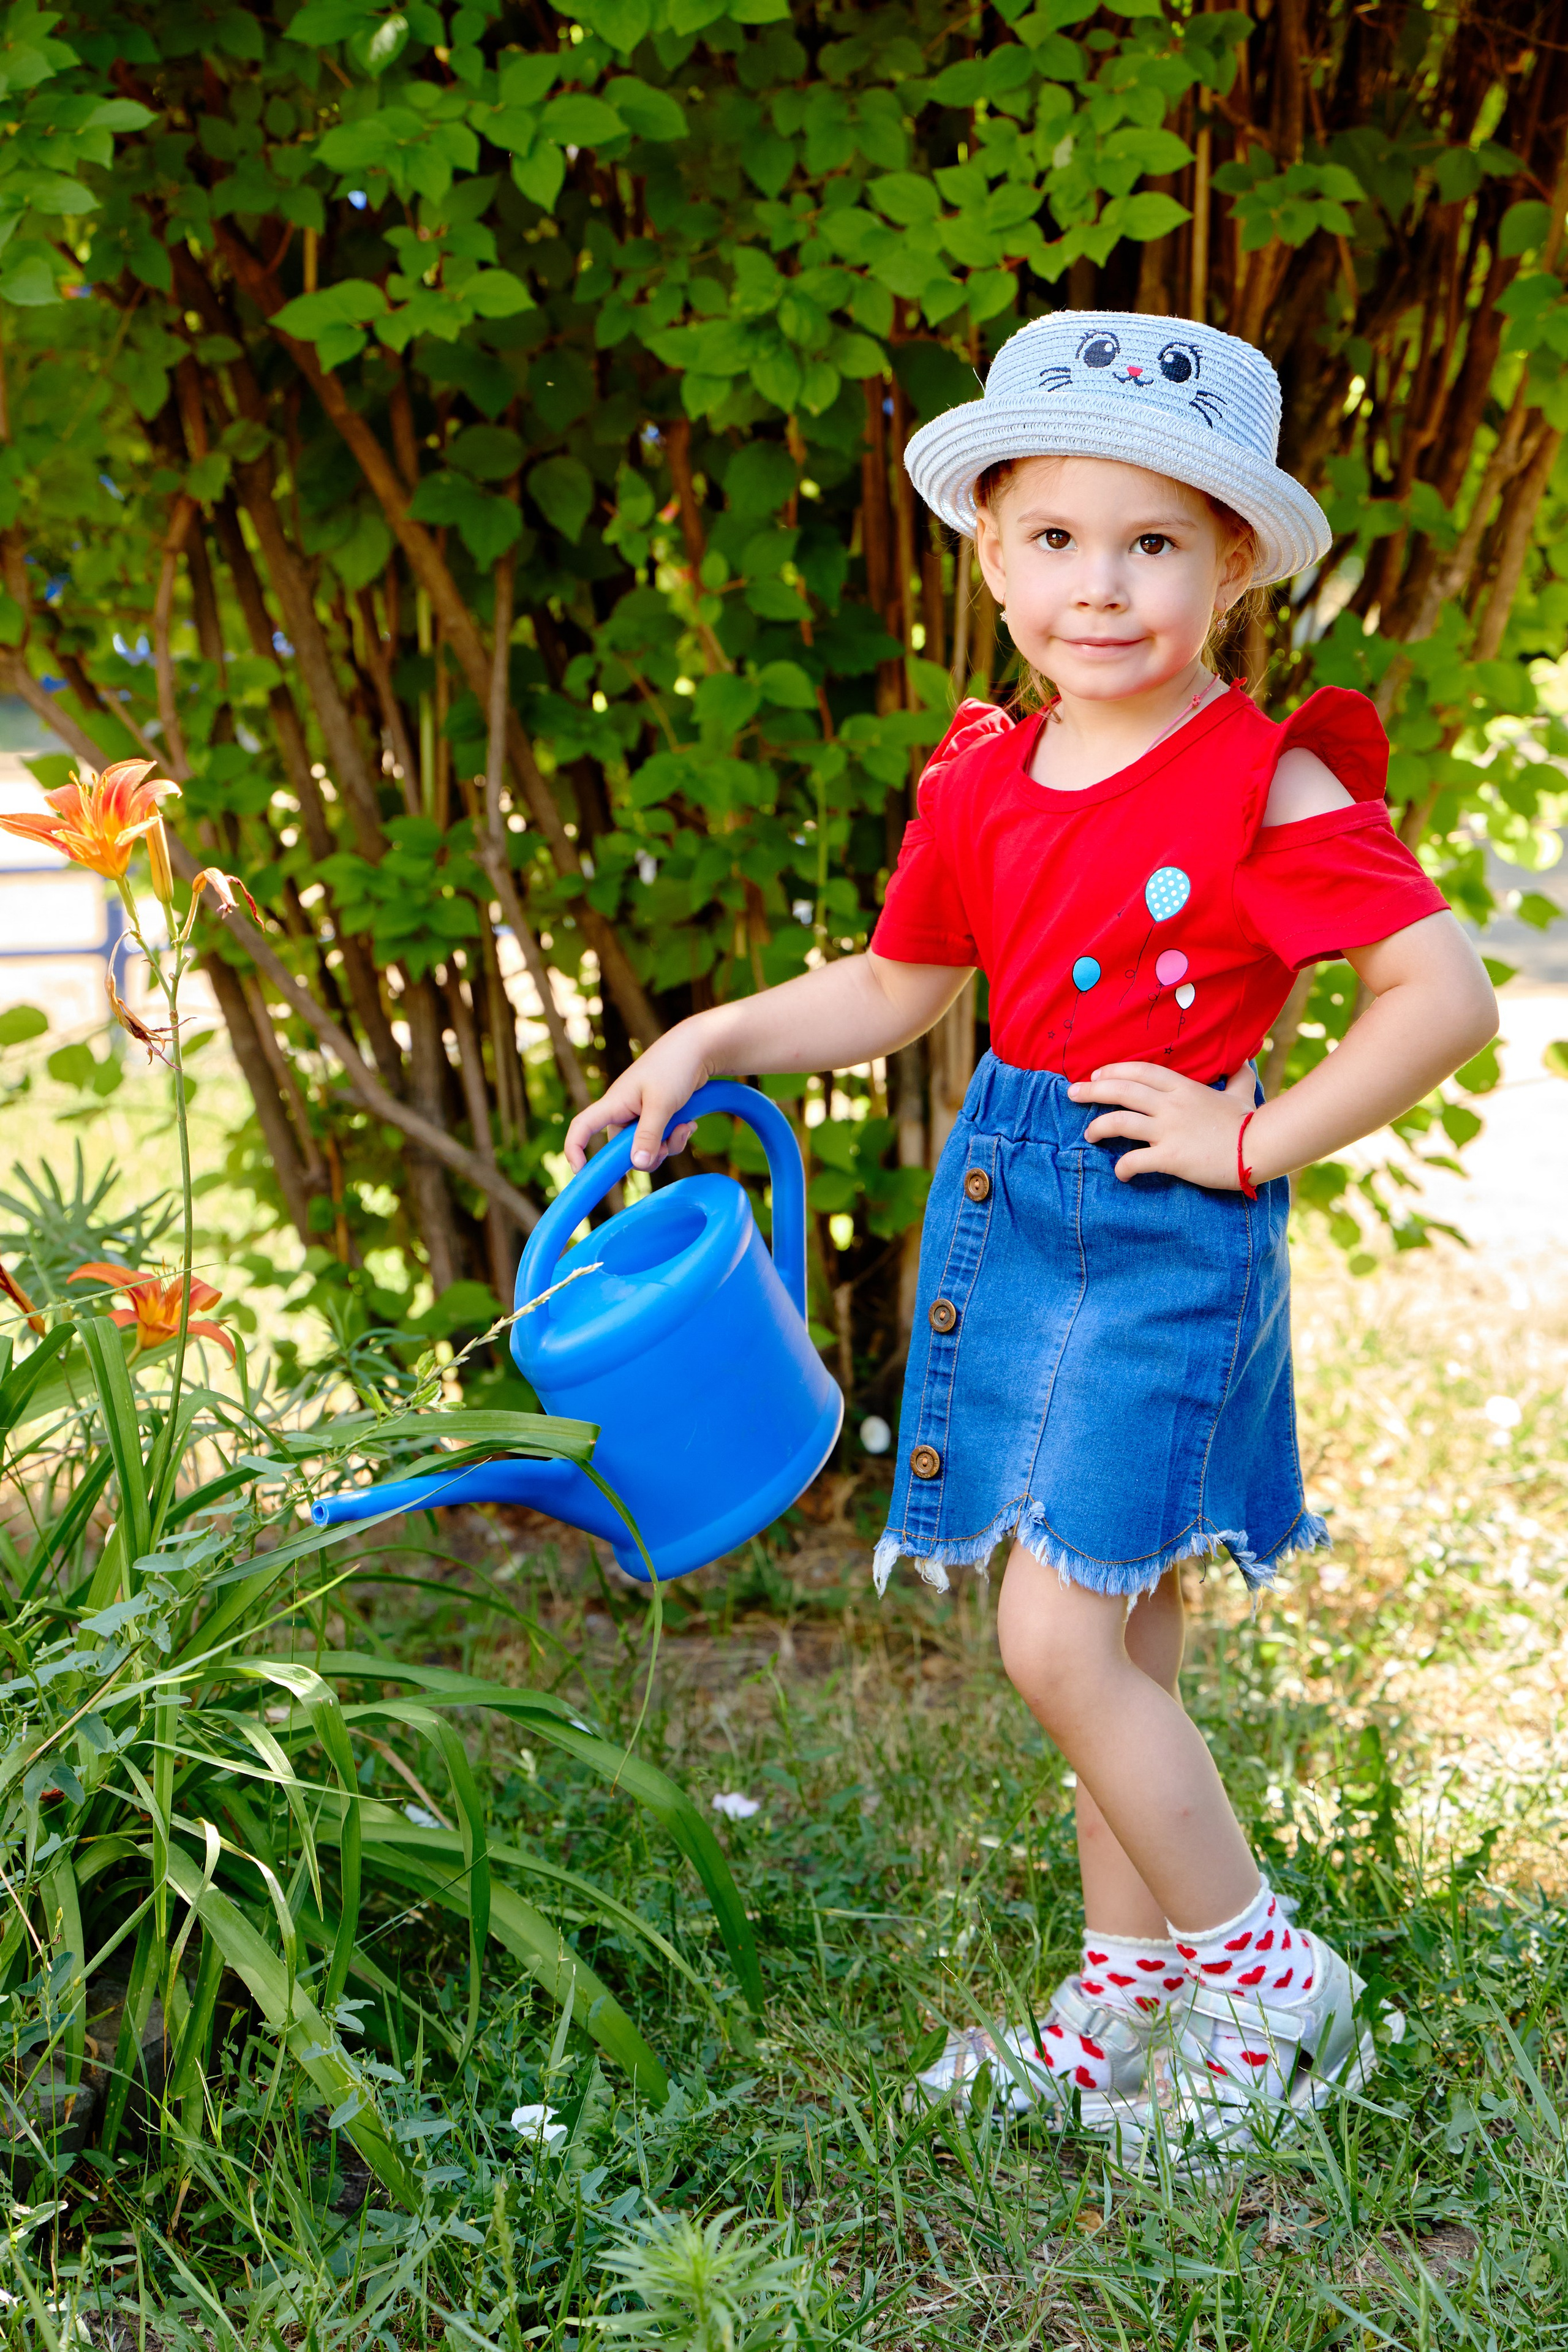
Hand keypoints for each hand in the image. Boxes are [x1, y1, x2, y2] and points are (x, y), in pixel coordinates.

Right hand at [562, 1015, 717, 1171]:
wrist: (697, 1048)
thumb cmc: (674, 1068)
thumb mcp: (661, 1104)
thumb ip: (649, 1135)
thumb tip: (637, 1165)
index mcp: (614, 1104)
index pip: (582, 1126)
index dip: (575, 1149)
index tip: (581, 1172)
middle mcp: (624, 1111)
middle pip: (623, 1149)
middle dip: (647, 1155)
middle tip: (668, 1146)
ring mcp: (641, 1114)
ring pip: (646, 1148)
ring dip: (667, 1146)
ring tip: (685, 1127)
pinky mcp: (658, 1116)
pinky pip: (662, 1140)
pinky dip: (675, 1137)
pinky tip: (689, 1124)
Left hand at [1067, 1060, 1258, 1187]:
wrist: (1261, 1147)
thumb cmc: (1251, 1121)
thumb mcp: (1243, 1092)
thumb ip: (1238, 1076)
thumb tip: (1245, 1061)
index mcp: (1183, 1087)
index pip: (1141, 1071)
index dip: (1115, 1070)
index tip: (1096, 1074)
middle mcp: (1171, 1105)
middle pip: (1122, 1091)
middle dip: (1092, 1090)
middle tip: (1071, 1093)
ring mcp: (1169, 1130)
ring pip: (1120, 1122)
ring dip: (1099, 1127)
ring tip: (1089, 1134)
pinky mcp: (1171, 1157)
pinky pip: (1135, 1161)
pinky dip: (1122, 1168)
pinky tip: (1120, 1174)